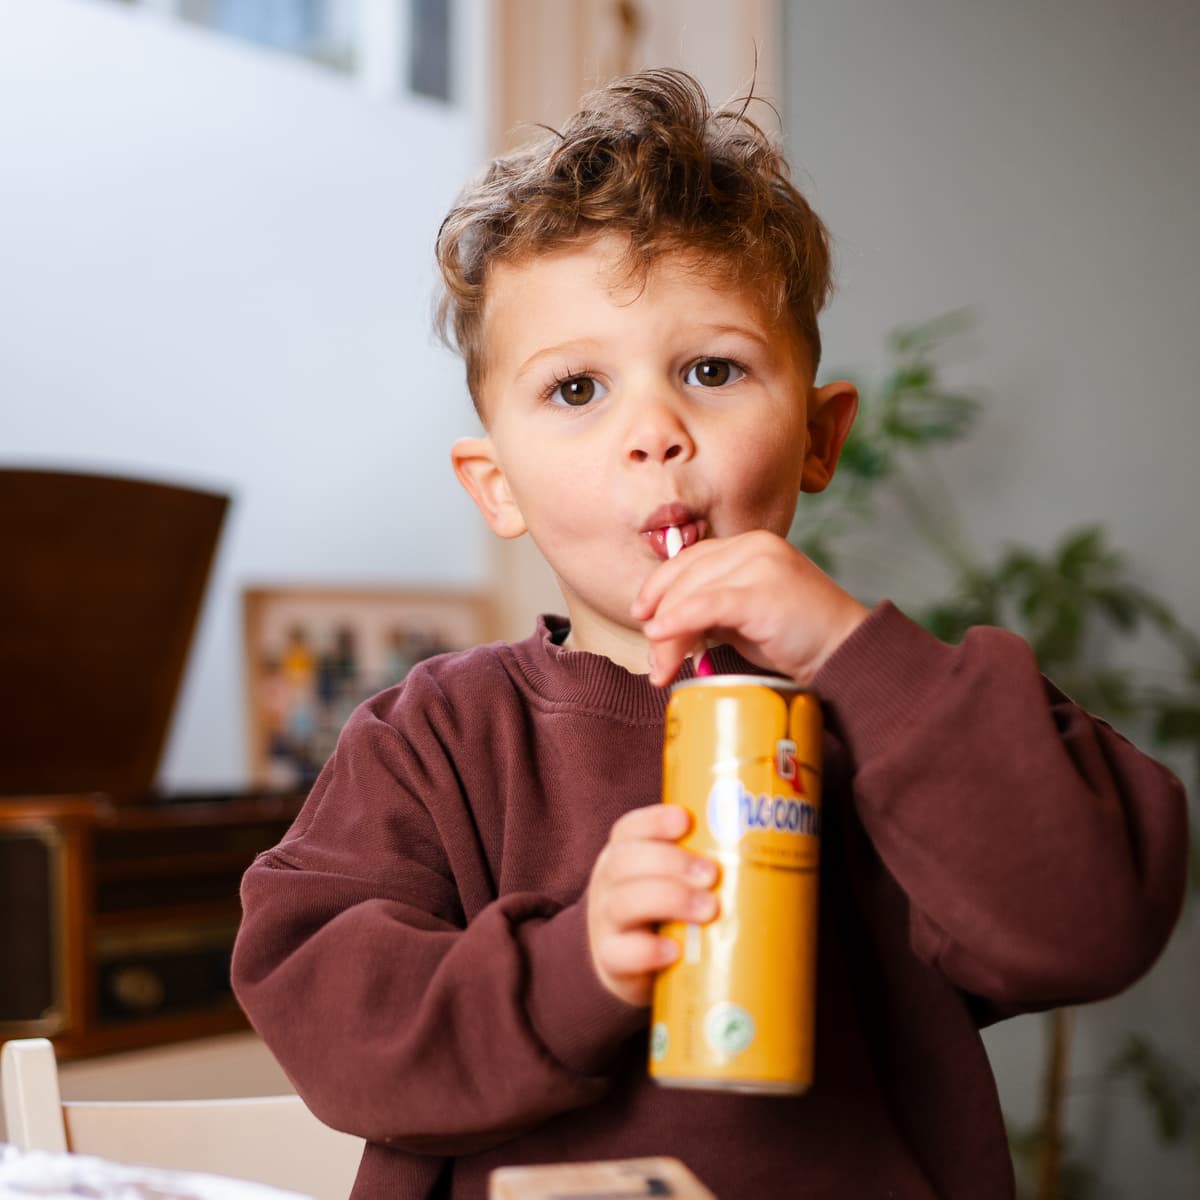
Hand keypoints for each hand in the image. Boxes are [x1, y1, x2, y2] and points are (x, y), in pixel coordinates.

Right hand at [586, 804, 718, 1006]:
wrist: (631, 964)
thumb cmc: (666, 911)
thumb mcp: (675, 880)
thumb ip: (704, 862)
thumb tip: (769, 847)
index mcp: (624, 854)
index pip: (630, 829)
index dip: (655, 821)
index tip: (685, 820)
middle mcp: (608, 883)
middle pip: (626, 861)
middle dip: (671, 862)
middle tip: (712, 874)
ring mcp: (605, 922)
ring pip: (624, 903)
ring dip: (669, 900)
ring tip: (708, 909)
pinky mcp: (611, 961)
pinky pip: (620, 954)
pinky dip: (648, 951)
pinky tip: (674, 951)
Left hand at [631, 530, 868, 686]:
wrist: (848, 651)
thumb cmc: (799, 639)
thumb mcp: (746, 618)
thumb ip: (711, 611)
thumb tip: (665, 627)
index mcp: (751, 545)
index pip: (691, 560)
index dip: (659, 586)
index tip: (641, 615)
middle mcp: (755, 547)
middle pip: (685, 577)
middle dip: (659, 619)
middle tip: (652, 661)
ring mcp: (760, 565)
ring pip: (690, 593)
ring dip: (666, 633)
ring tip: (660, 668)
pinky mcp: (762, 592)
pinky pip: (705, 605)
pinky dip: (677, 621)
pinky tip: (660, 637)